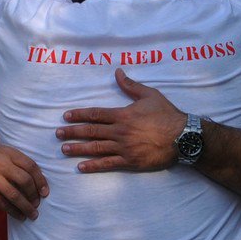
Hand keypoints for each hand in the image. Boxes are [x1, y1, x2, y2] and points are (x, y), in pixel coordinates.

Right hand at [0, 145, 47, 219]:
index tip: (45, 192)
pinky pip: (3, 204)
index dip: (41, 180)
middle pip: (25, 181)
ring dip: (26, 207)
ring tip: (32, 214)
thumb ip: (16, 163)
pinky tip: (19, 216)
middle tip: (37, 203)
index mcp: (7, 152)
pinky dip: (14, 212)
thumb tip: (37, 182)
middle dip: (34, 195)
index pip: (30, 166)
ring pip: (15, 195)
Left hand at [56, 68, 184, 172]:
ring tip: (64, 149)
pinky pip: (108, 164)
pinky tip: (81, 167)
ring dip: (78, 148)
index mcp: (123, 115)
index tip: (65, 116)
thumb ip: (131, 85)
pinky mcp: (130, 161)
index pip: (95, 114)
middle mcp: (120, 131)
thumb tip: (118, 72)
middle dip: (72, 132)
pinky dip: (93, 165)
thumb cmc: (167, 115)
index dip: (79, 114)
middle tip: (57, 134)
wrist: (183, 137)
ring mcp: (124, 148)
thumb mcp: (150, 95)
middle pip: (91, 131)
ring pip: (96, 148)